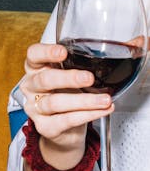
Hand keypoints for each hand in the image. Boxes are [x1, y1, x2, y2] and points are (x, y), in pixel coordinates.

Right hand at [20, 42, 112, 161]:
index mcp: (38, 67)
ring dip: (83, 101)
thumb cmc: (70, 93)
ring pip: (55, 103)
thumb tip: (138, 42)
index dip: (45, 52)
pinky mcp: (45, 127)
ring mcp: (35, 108)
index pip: (33, 55)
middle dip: (68, 78)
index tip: (63, 52)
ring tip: (105, 100)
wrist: (64, 128)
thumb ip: (104, 57)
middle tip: (89, 78)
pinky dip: (85, 116)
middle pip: (44, 79)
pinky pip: (64, 121)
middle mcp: (32, 87)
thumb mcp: (81, 72)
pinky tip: (101, 111)